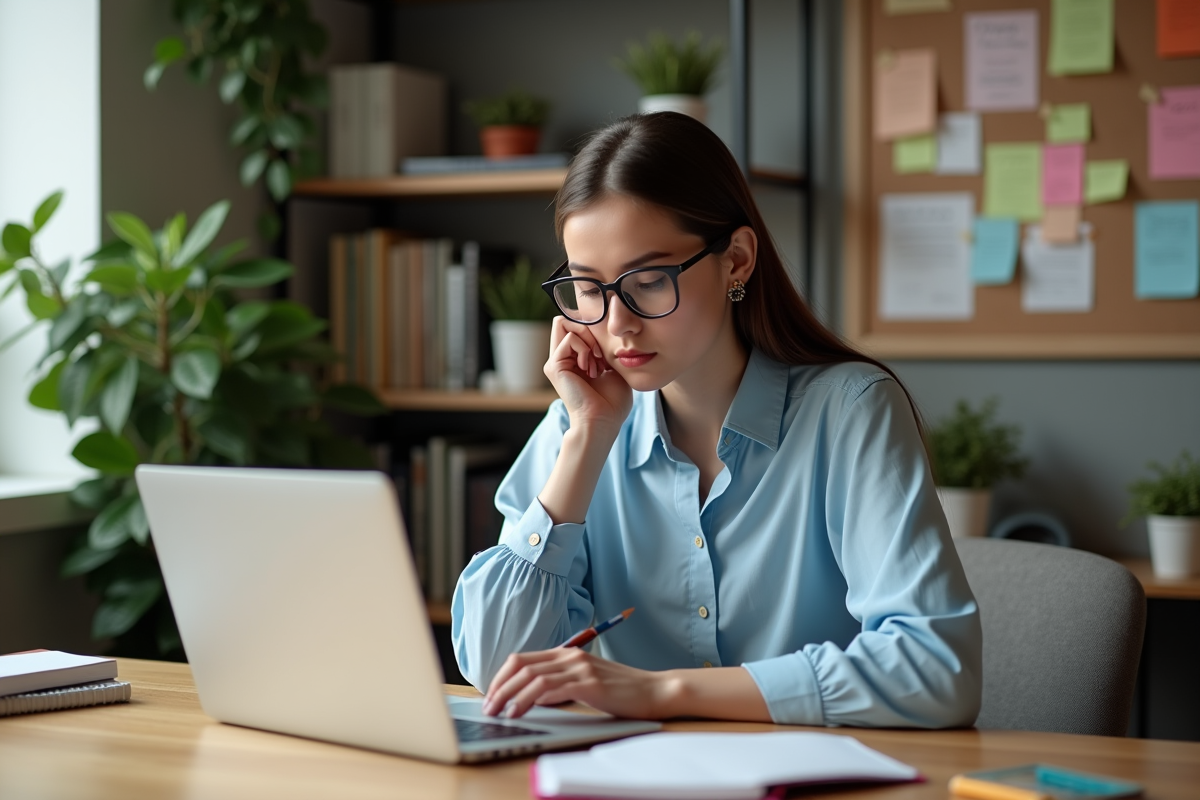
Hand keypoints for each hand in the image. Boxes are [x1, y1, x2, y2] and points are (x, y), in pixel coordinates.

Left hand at [482, 648, 676, 719]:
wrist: (654, 690)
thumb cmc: (621, 690)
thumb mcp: (586, 681)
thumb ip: (561, 683)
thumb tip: (533, 697)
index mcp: (567, 653)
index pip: (522, 659)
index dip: (501, 677)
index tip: (491, 695)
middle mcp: (570, 656)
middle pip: (521, 665)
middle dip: (499, 687)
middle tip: (488, 707)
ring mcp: (580, 668)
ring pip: (532, 677)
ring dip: (510, 695)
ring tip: (499, 713)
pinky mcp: (589, 683)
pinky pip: (551, 689)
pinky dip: (530, 700)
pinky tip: (520, 712)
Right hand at [544, 316, 632, 435]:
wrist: (604, 420)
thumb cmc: (612, 401)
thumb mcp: (612, 367)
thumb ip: (604, 347)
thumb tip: (603, 328)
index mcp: (573, 359)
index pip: (574, 324)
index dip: (591, 328)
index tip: (605, 352)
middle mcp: (561, 359)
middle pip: (566, 320)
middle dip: (588, 330)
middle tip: (600, 355)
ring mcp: (556, 362)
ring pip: (565, 323)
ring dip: (588, 341)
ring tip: (596, 364)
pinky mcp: (554, 365)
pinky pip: (570, 339)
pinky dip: (585, 349)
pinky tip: (591, 369)